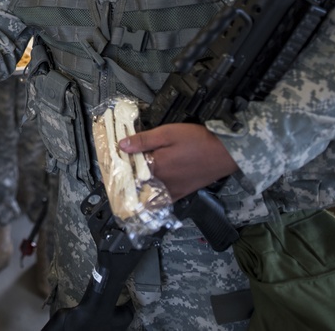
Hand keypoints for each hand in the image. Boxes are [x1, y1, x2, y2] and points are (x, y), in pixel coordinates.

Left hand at [118, 123, 237, 199]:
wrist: (226, 153)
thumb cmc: (198, 140)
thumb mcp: (168, 133)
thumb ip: (144, 140)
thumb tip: (122, 145)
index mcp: (156, 166)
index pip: (128, 170)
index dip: (117, 167)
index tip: (108, 166)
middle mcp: (161, 181)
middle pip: (135, 185)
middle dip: (123, 182)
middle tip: (113, 178)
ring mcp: (172, 190)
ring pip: (146, 196)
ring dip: (135, 192)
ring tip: (126, 187)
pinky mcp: (182, 193)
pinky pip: (162, 202)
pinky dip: (151, 201)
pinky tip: (146, 196)